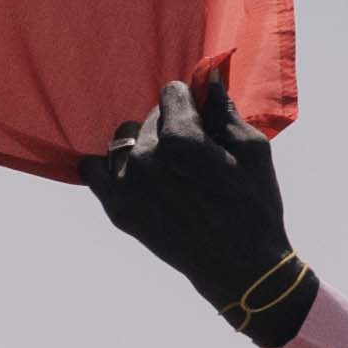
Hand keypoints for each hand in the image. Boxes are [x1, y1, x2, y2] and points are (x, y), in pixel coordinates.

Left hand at [85, 76, 301, 337]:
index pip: (171, 93)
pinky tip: (129, 171)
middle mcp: (146, 156)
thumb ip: (224, 111)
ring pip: (123, 139)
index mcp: (181, 137)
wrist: (239, 267)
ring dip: (141, 144)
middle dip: (169, 126)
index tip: (201, 119)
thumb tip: (209, 80)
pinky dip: (108, 166)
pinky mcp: (116, 208)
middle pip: (149, 117)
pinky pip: (93, 170)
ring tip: (165, 166)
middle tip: (191, 152)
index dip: (190, 104)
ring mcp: (126, 183)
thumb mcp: (253, 149)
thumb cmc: (254, 205)